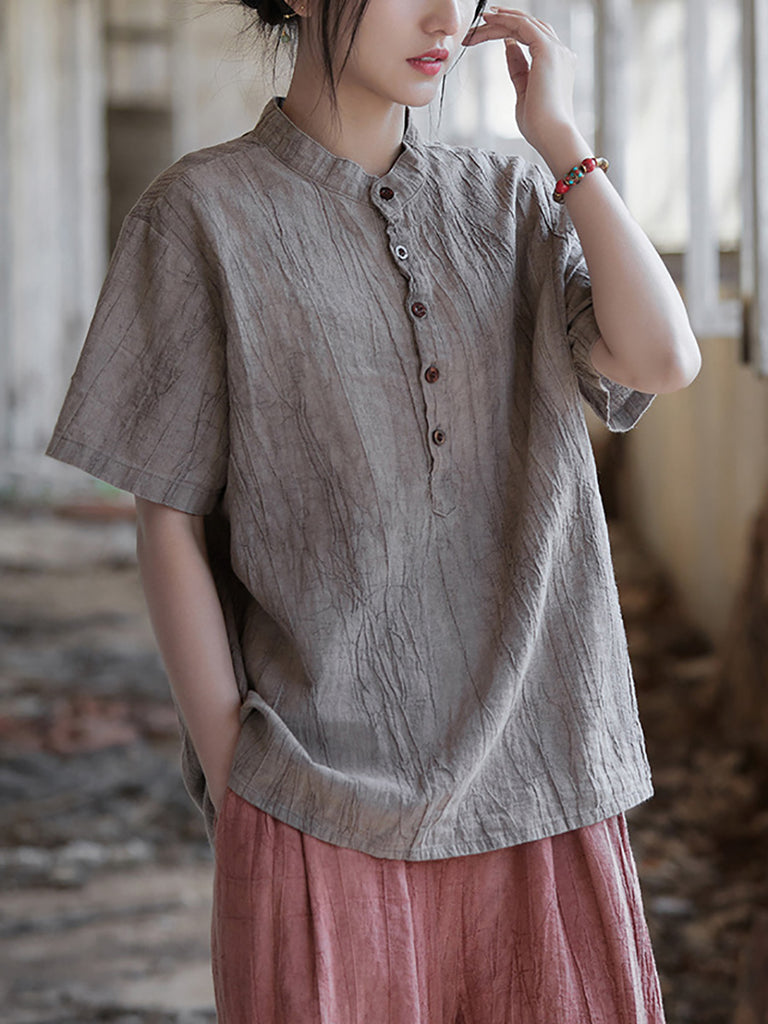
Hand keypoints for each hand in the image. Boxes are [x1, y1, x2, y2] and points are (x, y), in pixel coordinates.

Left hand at [462, 8, 582, 167]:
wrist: (552, 136)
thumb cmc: (539, 125)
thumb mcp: (523, 91)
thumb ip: (518, 67)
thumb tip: (509, 45)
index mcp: (557, 64)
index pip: (533, 37)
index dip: (510, 31)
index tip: (487, 31)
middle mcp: (560, 53)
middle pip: (529, 27)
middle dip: (502, 23)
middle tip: (477, 24)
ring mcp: (556, 50)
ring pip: (526, 23)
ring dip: (501, 19)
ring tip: (479, 20)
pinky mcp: (547, 51)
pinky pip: (523, 26)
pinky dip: (505, 20)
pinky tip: (489, 19)